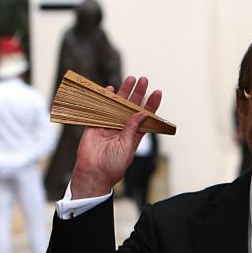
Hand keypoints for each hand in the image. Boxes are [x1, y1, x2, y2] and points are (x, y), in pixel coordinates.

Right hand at [70, 76, 162, 198]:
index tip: (157, 92)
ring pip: (117, 105)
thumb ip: (132, 129)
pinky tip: (110, 89)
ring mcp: (108, 125)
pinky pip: (99, 109)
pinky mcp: (94, 125)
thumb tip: (141, 112)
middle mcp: (122, 128)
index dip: (151, 104)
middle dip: (138, 93)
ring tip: (131, 79)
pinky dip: (104, 99)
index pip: (145, 116)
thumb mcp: (127, 146)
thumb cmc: (113, 165)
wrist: (94, 173)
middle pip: (132, 106)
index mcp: (134, 135)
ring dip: (124, 92)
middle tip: (144, 79)